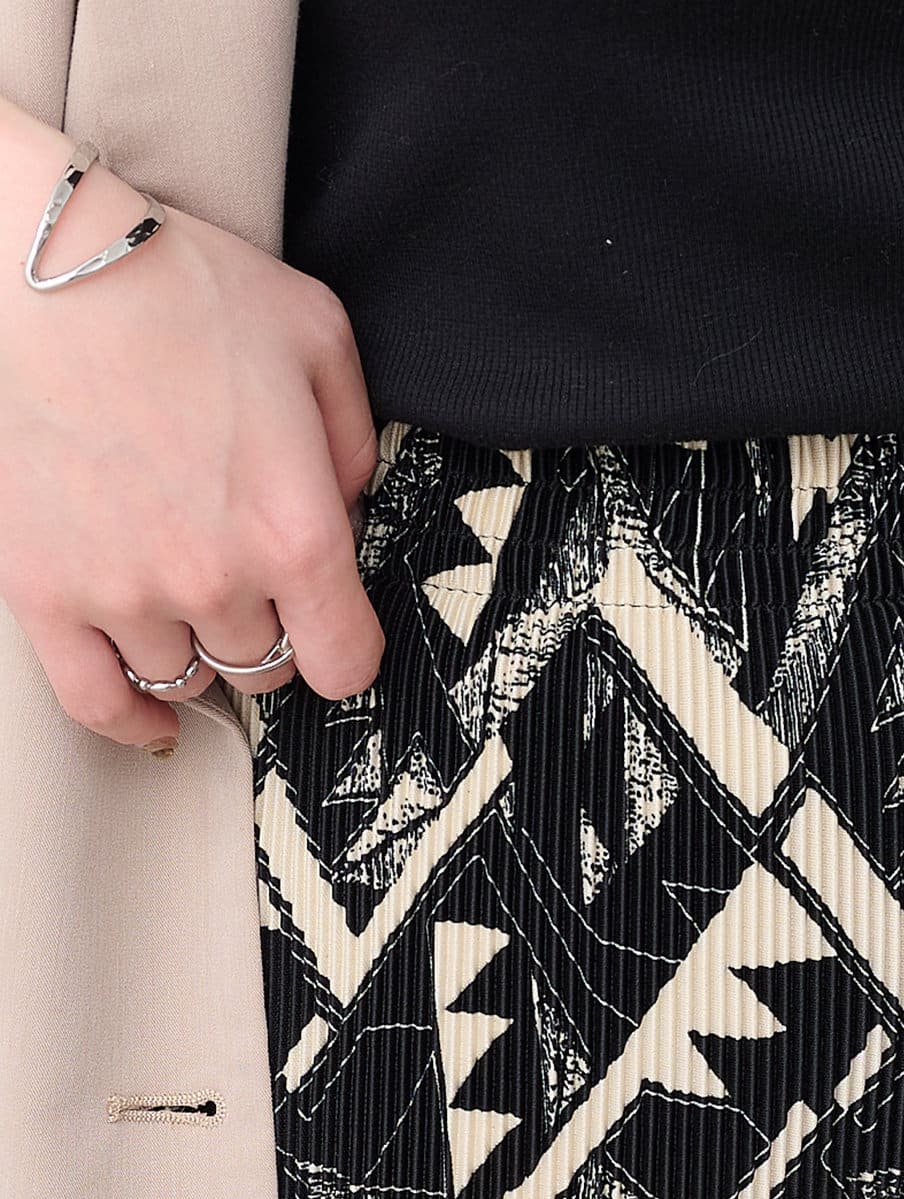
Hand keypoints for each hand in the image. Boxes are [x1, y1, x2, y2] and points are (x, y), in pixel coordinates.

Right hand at [0, 98, 383, 754]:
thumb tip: (354, 511)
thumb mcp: (317, 338)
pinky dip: (126, 718)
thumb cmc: (179, 285)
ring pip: (185, 676)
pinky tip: (148, 712)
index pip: (344, 661)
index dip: (345, 648)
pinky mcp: (44, 591)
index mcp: (294, 532)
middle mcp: (213, 581)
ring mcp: (123, 594)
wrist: (38, 264)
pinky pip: (93, 701)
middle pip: (263, 665)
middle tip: (246, 573)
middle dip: (266, 627)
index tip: (333, 628)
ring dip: (194, 644)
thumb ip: (354, 442)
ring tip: (185, 592)